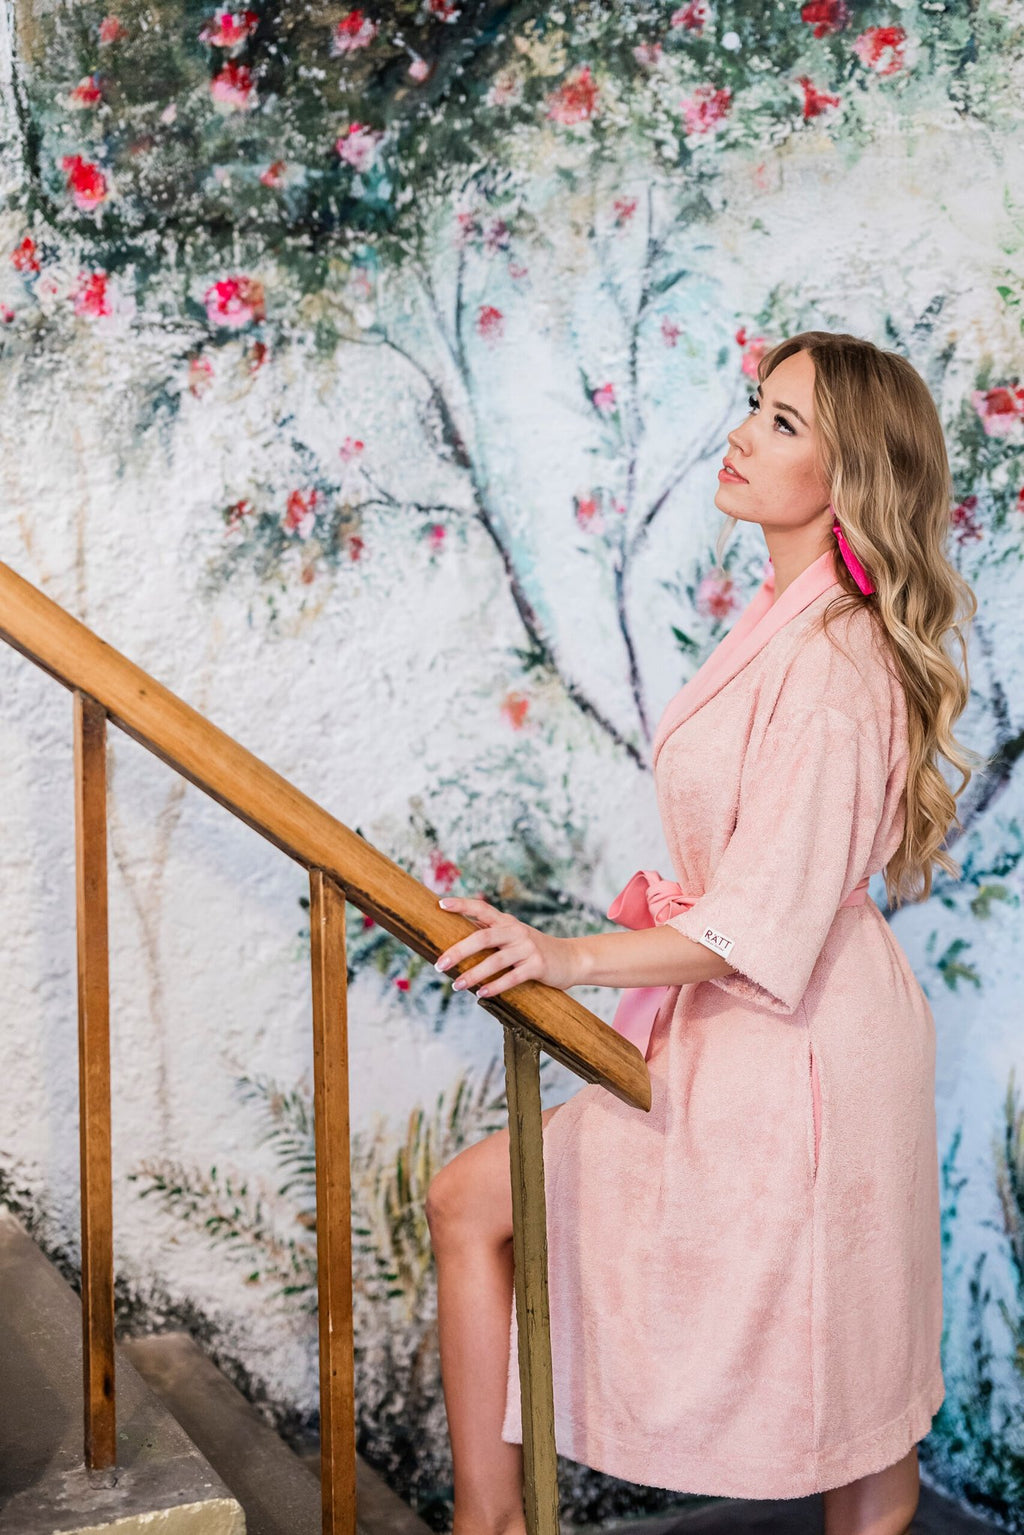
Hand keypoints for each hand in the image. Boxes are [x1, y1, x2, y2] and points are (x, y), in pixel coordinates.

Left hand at [434, 896, 580, 998]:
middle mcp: (516, 931)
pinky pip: (512, 978)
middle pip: (483, 937)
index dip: (462, 905)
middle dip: (458, 951)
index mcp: (507, 922)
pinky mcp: (537, 966)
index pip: (482, 908)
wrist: (572, 959)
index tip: (441, 904)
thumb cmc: (534, 950)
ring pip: (495, 961)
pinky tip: (481, 994)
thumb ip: (491, 935)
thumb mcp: (514, 937)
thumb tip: (457, 941)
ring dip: (473, 974)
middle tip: (439, 964)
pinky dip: (495, 986)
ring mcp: (528, 948)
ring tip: (456, 985)